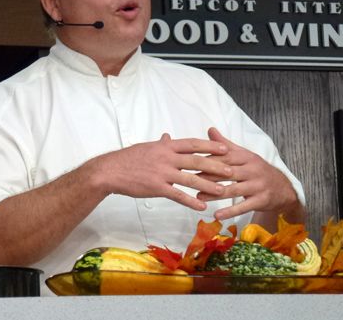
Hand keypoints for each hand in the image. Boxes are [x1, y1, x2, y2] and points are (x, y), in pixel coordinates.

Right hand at [87, 133, 230, 210]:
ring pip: (191, 178)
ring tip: (224, 190)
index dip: (210, 146)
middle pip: (196, 160)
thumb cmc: (128, 159)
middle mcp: (166, 157)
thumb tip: (169, 136)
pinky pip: (177, 195)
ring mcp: (162, 172)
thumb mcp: (147, 147)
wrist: (110, 171)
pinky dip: (191, 201)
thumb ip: (161, 144)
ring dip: (209, 185)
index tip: (225, 148)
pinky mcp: (156, 187)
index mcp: (166, 146)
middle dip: (216, 165)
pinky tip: (202, 206)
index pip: (192, 144)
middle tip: (232, 170)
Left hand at [196, 127, 300, 221]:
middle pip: (227, 172)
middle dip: (208, 176)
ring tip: (198, 197)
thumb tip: (210, 129)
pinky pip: (243, 207)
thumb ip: (225, 144)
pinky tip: (216, 216)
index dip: (208, 160)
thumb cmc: (257, 170)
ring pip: (233, 190)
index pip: (225, 157)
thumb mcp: (244, 155)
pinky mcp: (262, 200)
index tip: (191, 163)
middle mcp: (253, 169)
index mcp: (246, 157)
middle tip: (190, 180)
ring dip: (215, 195)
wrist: (283, 188)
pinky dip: (229, 212)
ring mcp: (258, 185)